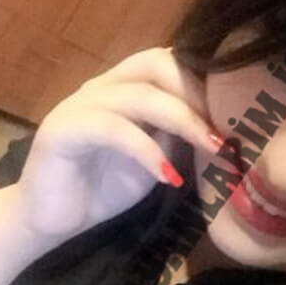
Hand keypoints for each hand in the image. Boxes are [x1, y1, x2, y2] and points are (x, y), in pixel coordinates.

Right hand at [14, 47, 223, 238]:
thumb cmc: (102, 189)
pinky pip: (113, 130)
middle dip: (196, 92)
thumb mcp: (154, 160)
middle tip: (223, 127)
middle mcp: (101, 87)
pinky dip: (147, 151)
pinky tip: (169, 175)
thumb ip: (176, 137)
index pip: (167, 62)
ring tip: (211, 148)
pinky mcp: (62, 130)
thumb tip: (218, 127)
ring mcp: (79, 105)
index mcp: (123, 88)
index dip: (203, 81)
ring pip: (139, 95)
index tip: (234, 114)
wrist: (51, 222)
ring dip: (183, 120)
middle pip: (155, 64)